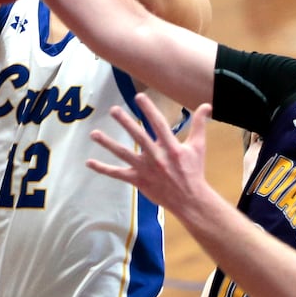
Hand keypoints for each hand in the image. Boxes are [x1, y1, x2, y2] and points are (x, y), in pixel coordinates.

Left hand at [87, 93, 212, 218]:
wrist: (190, 199)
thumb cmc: (194, 171)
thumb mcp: (198, 146)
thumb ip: (200, 124)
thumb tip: (206, 105)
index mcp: (172, 147)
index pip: (159, 124)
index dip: (149, 109)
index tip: (139, 97)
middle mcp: (157, 157)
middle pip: (139, 136)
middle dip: (126, 122)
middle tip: (113, 110)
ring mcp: (146, 169)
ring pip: (124, 154)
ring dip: (108, 143)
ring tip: (94, 134)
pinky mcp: (138, 180)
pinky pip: (118, 174)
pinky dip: (103, 169)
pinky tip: (89, 162)